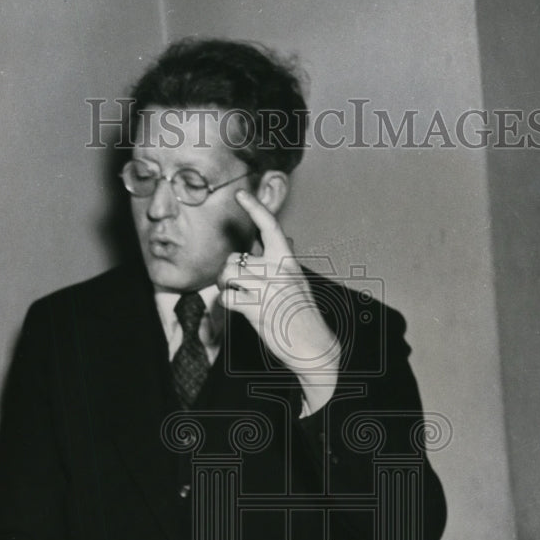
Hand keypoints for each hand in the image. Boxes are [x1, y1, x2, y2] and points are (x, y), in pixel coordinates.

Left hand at [218, 189, 340, 410]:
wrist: (313, 346)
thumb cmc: (303, 313)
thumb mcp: (299, 281)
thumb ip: (286, 261)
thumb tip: (289, 238)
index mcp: (288, 262)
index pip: (271, 228)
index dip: (255, 208)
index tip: (241, 194)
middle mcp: (277, 272)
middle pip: (235, 258)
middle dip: (229, 271)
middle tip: (237, 284)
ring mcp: (266, 290)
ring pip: (228, 274)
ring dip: (225, 285)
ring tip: (236, 294)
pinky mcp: (256, 309)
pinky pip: (227, 297)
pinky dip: (227, 302)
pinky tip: (238, 308)